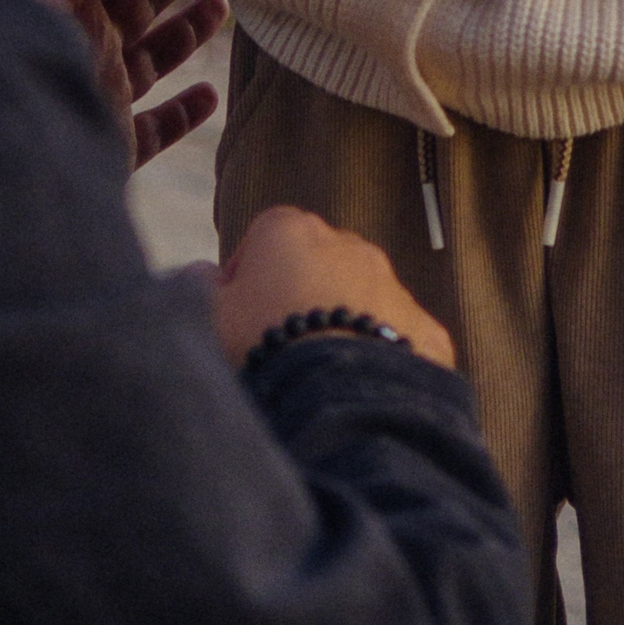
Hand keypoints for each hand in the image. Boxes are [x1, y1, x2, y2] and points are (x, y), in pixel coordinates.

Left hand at [20, 0, 227, 172]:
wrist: (16, 167)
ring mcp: (99, 99)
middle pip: (134, 7)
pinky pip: (154, 128)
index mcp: (63, 12)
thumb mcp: (47, 4)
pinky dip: (183, 113)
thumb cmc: (24, 77)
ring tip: (220, 7)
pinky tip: (209, 95)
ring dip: (185, 35)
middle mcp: (81, 51)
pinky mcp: (114, 146)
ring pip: (148, 61)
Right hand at [211, 205, 454, 369]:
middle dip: (301, 295)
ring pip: (362, 298)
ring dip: (343, 324)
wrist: (335, 395)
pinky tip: (360, 390)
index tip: (240, 316)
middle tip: (281, 347)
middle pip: (317, 264)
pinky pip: (400, 337)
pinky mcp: (423, 328)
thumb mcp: (210, 317)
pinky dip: (383, 357)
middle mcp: (348, 243)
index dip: (248, 277)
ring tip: (318, 374)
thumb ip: (200, 288)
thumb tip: (200, 273)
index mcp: (291, 229)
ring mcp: (391, 284)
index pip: (264, 238)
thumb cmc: (261, 345)